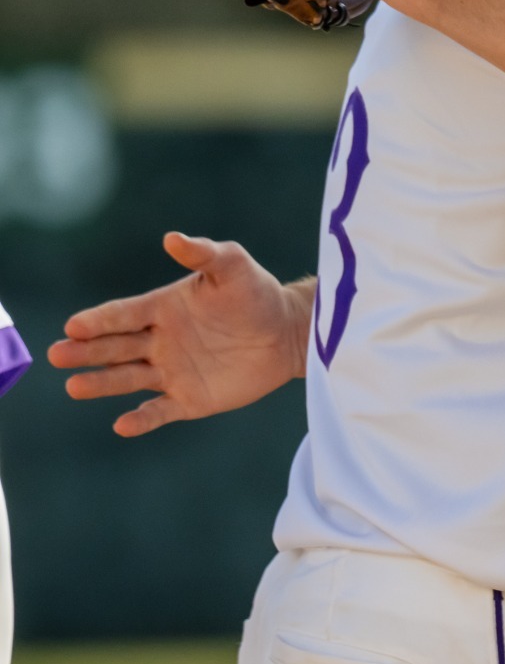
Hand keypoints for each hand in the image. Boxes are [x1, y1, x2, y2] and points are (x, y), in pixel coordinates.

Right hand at [48, 232, 311, 436]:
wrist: (286, 332)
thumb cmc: (256, 294)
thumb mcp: (233, 267)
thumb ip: (204, 254)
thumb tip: (172, 238)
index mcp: (161, 309)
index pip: (122, 315)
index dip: (98, 320)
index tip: (73, 325)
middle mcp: (158, 341)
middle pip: (114, 347)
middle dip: (85, 351)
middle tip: (57, 354)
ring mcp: (171, 372)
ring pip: (127, 379)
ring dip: (101, 383)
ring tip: (74, 386)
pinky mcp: (189, 399)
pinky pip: (159, 411)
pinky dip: (141, 419)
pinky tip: (122, 425)